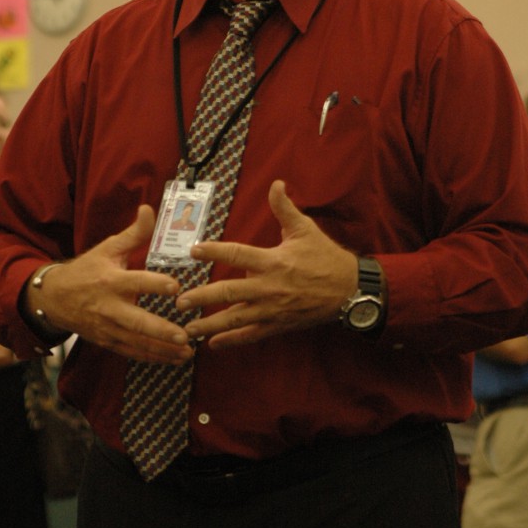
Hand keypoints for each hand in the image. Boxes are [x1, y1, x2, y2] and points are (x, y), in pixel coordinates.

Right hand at [25, 205, 193, 364]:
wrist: (53, 298)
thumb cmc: (86, 270)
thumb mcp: (107, 248)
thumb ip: (133, 233)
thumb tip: (149, 209)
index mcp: (111, 281)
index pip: (136, 282)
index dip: (155, 284)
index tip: (176, 287)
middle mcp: (109, 307)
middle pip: (136, 321)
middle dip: (160, 330)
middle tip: (184, 335)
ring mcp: (107, 327)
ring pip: (136, 342)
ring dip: (162, 350)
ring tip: (186, 353)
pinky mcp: (106, 341)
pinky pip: (130, 352)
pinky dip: (151, 357)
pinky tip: (172, 360)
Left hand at [179, 180, 357, 348]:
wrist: (349, 290)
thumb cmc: (325, 258)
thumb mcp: (305, 229)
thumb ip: (285, 208)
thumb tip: (276, 183)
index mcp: (272, 261)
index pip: (237, 254)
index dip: (214, 251)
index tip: (194, 250)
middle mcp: (268, 287)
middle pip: (228, 292)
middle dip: (202, 297)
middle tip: (179, 300)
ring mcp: (272, 309)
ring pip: (235, 318)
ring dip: (209, 324)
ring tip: (186, 328)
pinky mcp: (278, 325)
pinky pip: (251, 335)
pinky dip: (232, 341)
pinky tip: (213, 344)